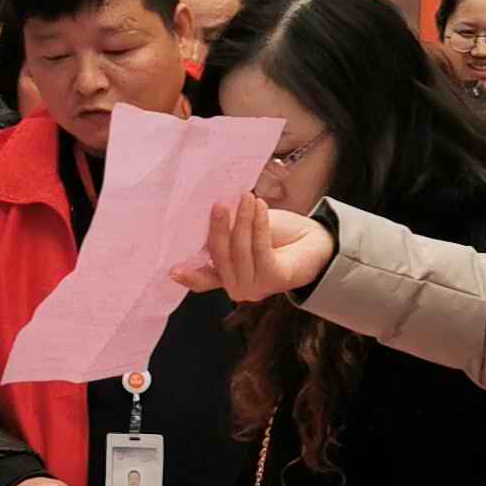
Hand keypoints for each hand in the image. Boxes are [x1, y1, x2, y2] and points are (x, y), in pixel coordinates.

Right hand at [170, 191, 334, 302]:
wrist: (313, 242)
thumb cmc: (275, 235)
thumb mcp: (243, 230)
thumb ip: (226, 231)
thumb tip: (208, 211)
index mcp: (225, 277)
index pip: (202, 280)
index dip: (188, 276)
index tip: (172, 270)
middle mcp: (237, 288)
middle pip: (220, 256)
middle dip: (219, 228)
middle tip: (220, 204)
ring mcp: (255, 288)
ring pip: (241, 250)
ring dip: (243, 220)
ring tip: (247, 197)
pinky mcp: (274, 280)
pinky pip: (261, 249)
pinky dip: (258, 225)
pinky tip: (260, 207)